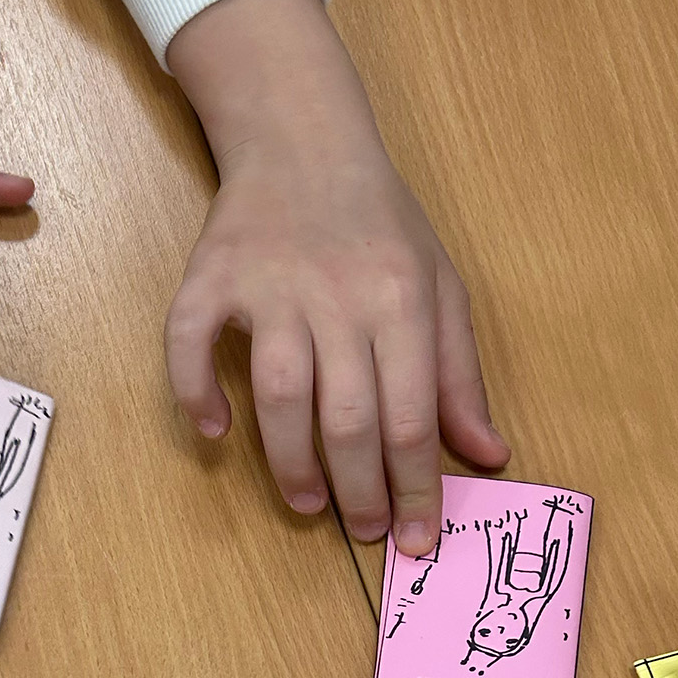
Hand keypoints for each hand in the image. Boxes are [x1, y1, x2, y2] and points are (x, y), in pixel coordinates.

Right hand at [165, 0, 507, 555]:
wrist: (303, 137)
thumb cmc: (379, 223)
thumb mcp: (439, 286)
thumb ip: (460, 374)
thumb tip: (488, 455)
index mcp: (402, 300)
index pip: (412, 418)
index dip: (416, 491)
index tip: (417, 541)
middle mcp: (338, 295)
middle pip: (350, 418)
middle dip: (360, 492)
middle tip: (363, 532)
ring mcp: (270, 285)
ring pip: (280, 393)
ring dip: (291, 463)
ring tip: (307, 505)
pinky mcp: (211, 276)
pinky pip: (189, 343)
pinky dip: (194, 392)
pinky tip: (214, 431)